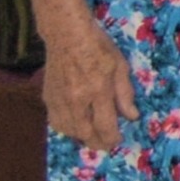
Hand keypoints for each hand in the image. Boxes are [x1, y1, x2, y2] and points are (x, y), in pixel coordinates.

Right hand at [39, 15, 131, 152]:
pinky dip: (67, 128)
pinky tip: (76, 126)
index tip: (118, 140)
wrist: (66, 35)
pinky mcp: (48, 97)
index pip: (105, 125)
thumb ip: (125, 94)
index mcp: (98, 90)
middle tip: (107, 144)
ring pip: (69, 130)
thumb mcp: (120, 66)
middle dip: (98, 143)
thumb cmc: (98, 47)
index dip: (112, 138)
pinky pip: (56, 121)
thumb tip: (131, 116)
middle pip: (85, 133)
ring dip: (82, 137)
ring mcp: (60, 100)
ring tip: (93, 137)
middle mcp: (77, 99)